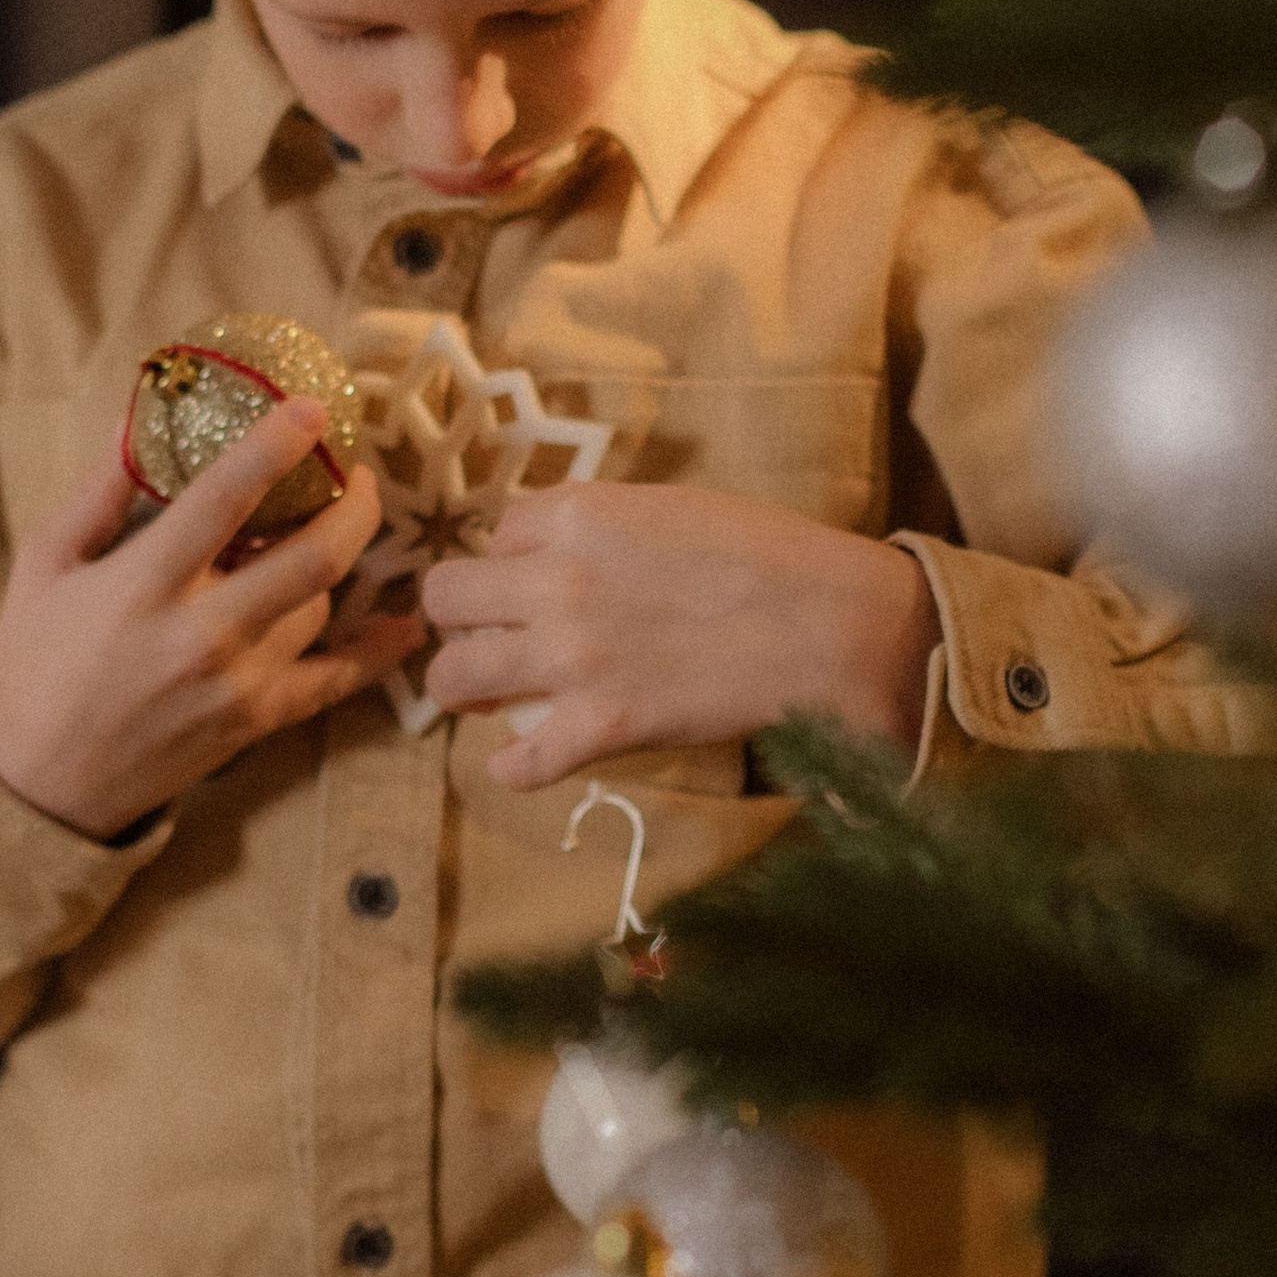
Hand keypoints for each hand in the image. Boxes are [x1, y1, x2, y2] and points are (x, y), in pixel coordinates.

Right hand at [0, 400, 423, 837]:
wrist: (41, 783)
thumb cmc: (36, 661)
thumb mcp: (45, 563)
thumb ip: (97, 489)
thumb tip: (138, 412)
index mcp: (144, 584)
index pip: (224, 500)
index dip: (276, 446)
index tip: (311, 410)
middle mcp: (202, 634)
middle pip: (311, 558)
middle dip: (351, 504)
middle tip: (355, 471)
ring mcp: (238, 683)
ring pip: (318, 605)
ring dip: (333, 560)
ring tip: (326, 528)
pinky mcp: (256, 721)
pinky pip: (336, 681)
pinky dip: (378, 652)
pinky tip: (405, 624)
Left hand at [419, 484, 939, 793]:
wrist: (831, 626)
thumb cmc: (771, 556)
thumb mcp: (673, 508)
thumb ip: (604, 525)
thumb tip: (565, 549)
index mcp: (576, 516)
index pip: (495, 534)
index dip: (515, 561)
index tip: (541, 582)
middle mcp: (556, 582)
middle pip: (445, 597)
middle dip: (465, 619)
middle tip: (498, 637)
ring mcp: (571, 658)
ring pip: (452, 677)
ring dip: (468, 688)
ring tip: (496, 697)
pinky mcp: (601, 726)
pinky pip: (518, 763)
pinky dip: (517, 768)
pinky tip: (529, 762)